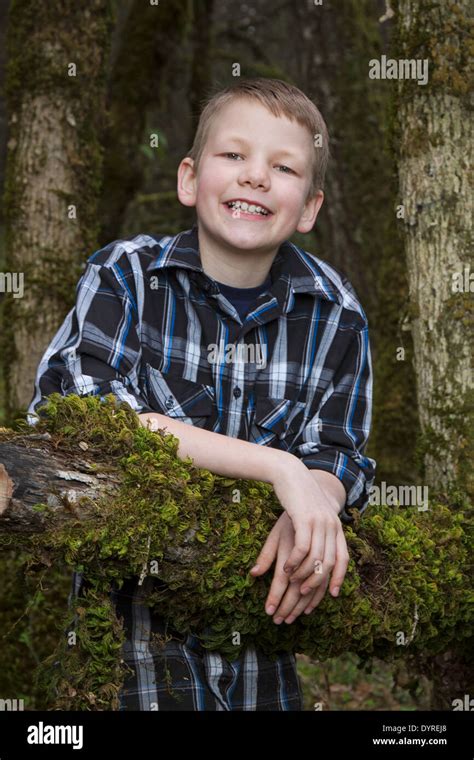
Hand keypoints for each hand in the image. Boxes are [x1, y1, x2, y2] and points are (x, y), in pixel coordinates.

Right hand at [254, 460, 349, 612]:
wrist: (290, 472)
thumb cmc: (298, 496)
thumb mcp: (310, 517)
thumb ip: (315, 535)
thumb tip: (313, 555)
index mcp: (336, 526)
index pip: (344, 558)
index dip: (339, 578)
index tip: (331, 594)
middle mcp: (332, 525)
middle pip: (330, 562)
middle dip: (317, 581)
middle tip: (304, 594)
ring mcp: (320, 522)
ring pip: (317, 558)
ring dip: (304, 574)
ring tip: (292, 582)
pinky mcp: (305, 518)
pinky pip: (303, 548)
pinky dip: (295, 562)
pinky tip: (286, 568)